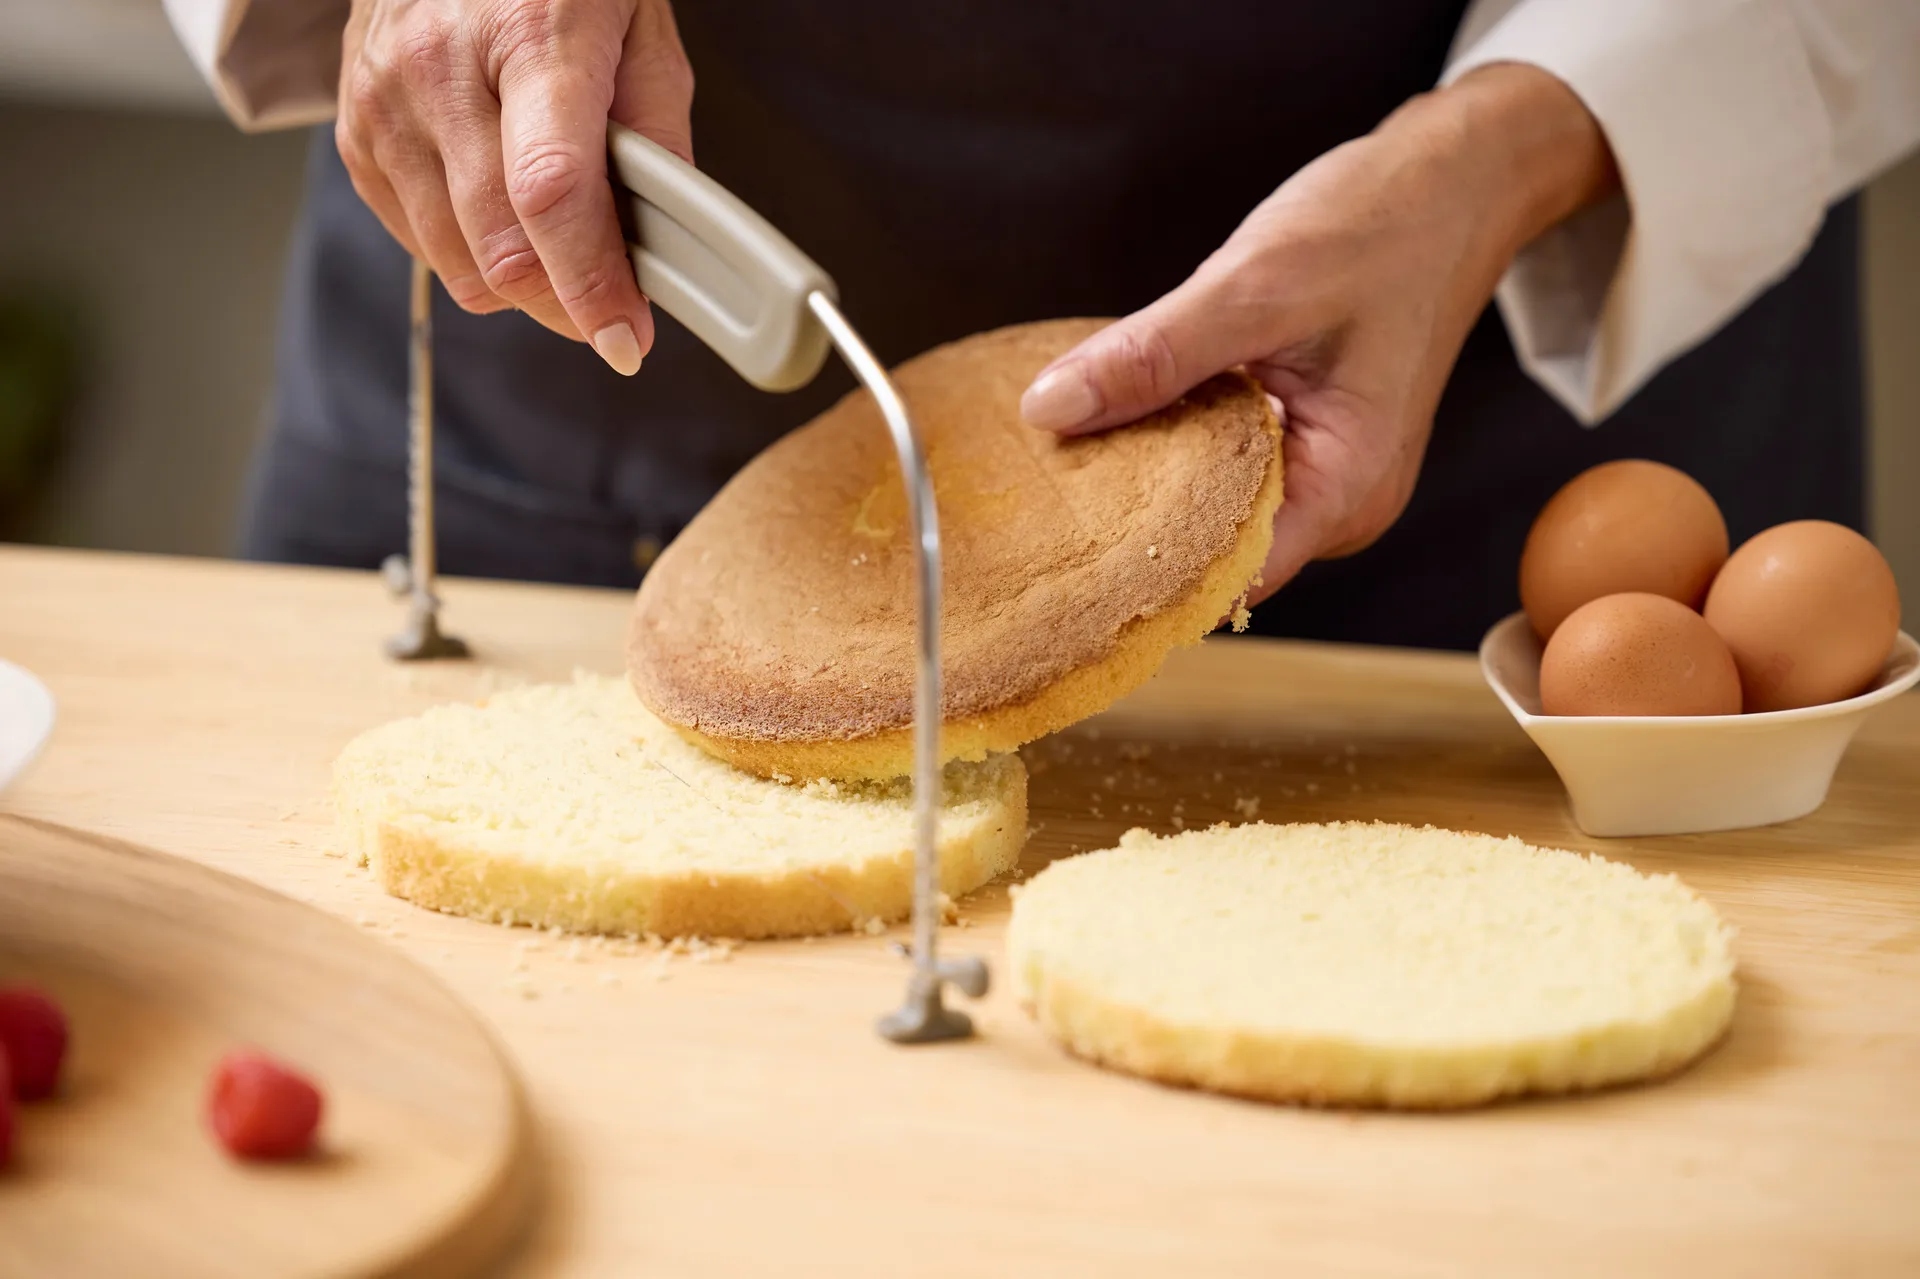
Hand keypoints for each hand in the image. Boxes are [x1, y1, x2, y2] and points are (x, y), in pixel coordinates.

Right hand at [337, 0, 694, 373]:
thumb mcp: (639, 26)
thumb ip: (657, 133)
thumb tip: (668, 242)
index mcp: (530, 33)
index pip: (552, 193)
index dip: (591, 283)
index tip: (627, 336)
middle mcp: (439, 69)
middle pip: (500, 249)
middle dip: (568, 304)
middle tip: (613, 308)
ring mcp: (383, 102)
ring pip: (459, 265)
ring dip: (522, 285)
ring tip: (561, 244)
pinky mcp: (355, 134)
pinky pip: (421, 244)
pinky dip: (473, 254)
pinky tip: (502, 208)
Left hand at [1021, 64, 1617, 604]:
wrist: (1456, 182)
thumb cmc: (1383, 226)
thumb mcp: (1254, 286)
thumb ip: (1153, 354)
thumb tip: (1049, 410)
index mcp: (1346, 488)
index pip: (1226, 576)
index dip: (1142, 564)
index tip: (1062, 539)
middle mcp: (1342, 502)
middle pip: (1214, 547)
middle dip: (1134, 520)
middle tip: (1046, 484)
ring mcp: (1329, 475)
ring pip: (1214, 502)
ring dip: (1152, 473)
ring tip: (1076, 445)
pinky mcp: (1309, 442)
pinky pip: (1228, 463)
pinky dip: (1180, 439)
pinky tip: (1130, 411)